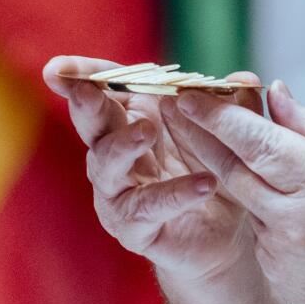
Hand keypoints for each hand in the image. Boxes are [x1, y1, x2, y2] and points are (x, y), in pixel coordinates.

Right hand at [42, 57, 263, 289]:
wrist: (223, 237)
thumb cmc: (212, 174)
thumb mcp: (228, 137)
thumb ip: (234, 107)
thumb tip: (245, 79)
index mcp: (131, 120)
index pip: (105, 89)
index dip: (84, 75)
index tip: (59, 67)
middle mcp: (115, 154)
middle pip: (94, 124)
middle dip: (86, 105)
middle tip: (87, 91)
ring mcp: (119, 192)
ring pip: (108, 165)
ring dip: (124, 145)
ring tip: (147, 131)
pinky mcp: (134, 227)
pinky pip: (149, 207)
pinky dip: (176, 194)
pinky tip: (204, 185)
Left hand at [169, 81, 304, 303]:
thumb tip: (276, 97)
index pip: (257, 143)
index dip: (218, 117)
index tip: (190, 94)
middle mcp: (297, 222)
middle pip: (231, 171)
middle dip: (198, 137)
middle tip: (174, 108)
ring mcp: (283, 255)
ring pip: (246, 201)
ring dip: (232, 173)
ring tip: (226, 146)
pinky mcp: (278, 278)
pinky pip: (260, 233)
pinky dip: (265, 212)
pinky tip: (288, 209)